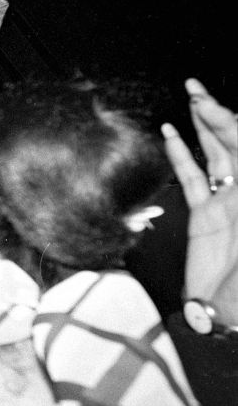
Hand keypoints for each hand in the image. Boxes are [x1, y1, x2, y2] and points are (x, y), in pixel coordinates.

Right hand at [162, 78, 237, 324]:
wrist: (226, 317)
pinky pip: (193, 177)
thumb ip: (235, 206)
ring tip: (191, 99)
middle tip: (194, 88)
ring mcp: (226, 202)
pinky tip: (173, 134)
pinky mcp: (205, 216)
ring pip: (216, 154)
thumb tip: (223, 177)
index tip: (208, 102)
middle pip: (234, 143)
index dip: (229, 122)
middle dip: (216, 113)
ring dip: (203, 126)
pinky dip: (183, 154)